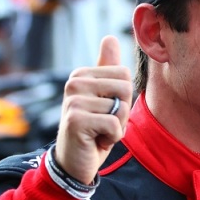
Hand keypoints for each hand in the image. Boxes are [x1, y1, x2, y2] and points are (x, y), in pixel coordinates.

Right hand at [53, 36, 132, 184]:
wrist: (74, 162)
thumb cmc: (93, 129)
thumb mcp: (103, 97)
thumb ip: (107, 68)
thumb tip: (111, 37)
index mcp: (82, 74)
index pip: (124, 75)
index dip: (123, 98)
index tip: (106, 111)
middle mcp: (74, 82)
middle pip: (126, 88)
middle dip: (122, 112)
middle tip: (104, 124)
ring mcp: (73, 100)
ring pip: (121, 108)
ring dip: (117, 127)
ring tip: (98, 133)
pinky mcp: (76, 120)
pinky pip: (115, 125)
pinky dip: (112, 138)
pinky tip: (95, 141)